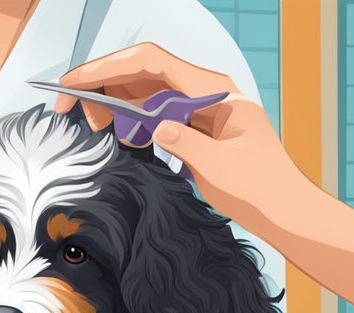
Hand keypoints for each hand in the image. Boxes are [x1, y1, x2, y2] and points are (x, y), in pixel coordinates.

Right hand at [54, 43, 305, 231]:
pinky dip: (129, 120)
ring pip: (143, 91)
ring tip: (94, 127)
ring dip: (112, 103)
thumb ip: (186, 142)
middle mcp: (203, 91)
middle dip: (101, 84)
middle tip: (70, 111)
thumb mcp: (220, 167)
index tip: (74, 83)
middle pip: (141, 72)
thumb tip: (154, 127)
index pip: (151, 63)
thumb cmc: (261, 187)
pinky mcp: (192, 126)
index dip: (108, 67)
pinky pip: (152, 112)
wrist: (283, 207)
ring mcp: (197, 107)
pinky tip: (118, 135)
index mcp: (213, 91)